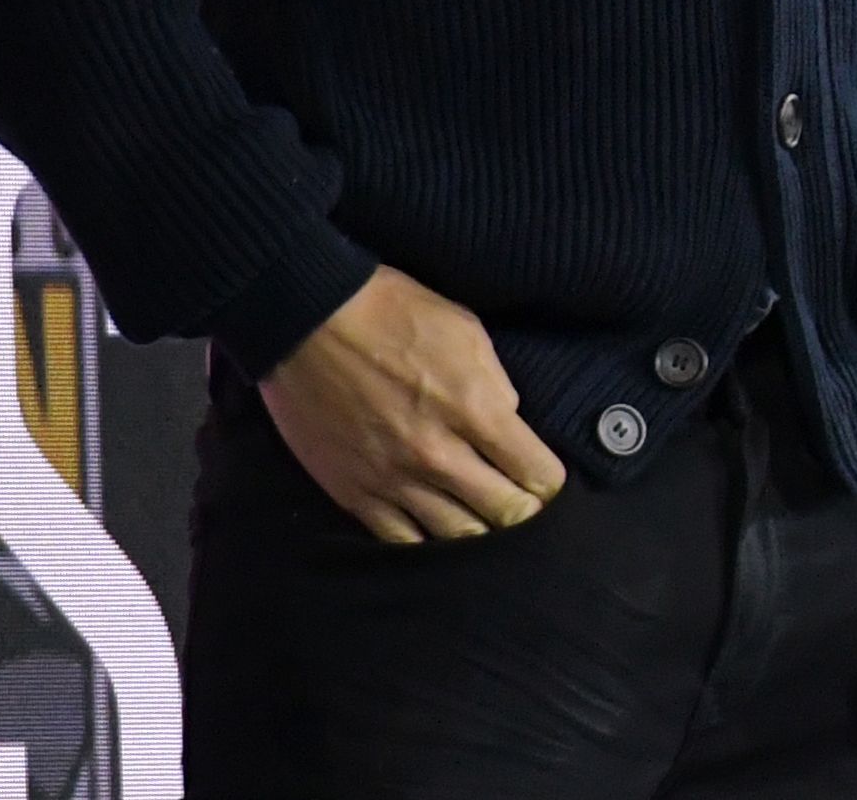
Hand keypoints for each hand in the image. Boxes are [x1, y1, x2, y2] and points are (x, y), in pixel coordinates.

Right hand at [258, 265, 566, 544]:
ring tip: (487, 525)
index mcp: (474, 407)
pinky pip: (401, 540)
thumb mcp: (465, 331)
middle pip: (504, 512)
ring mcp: (393, 479)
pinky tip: (438, 534)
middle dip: (524, 513)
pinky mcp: (354, 493)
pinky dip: (427, 544)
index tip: (549, 482)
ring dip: (481, 533)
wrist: (306, 320)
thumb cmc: (391, 312)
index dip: (550, 482)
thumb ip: (495, 384)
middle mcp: (438, 453)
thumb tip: (508, 422)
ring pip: (457, 536)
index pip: (536, 472)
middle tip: (527, 509)